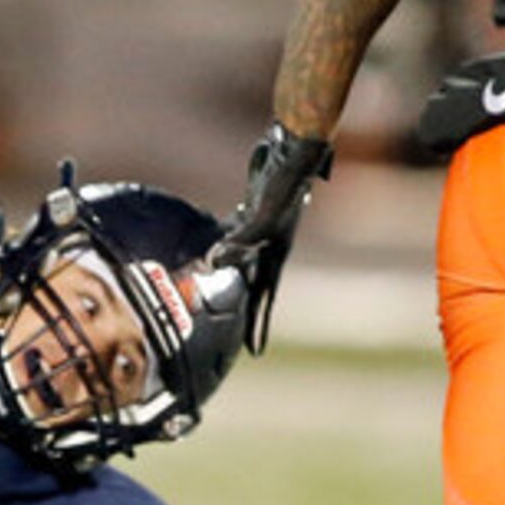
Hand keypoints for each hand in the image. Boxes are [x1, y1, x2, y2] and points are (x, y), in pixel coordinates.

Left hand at [208, 123, 332, 353]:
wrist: (294, 152)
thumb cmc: (284, 185)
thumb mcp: (261, 218)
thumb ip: (238, 241)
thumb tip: (211, 263)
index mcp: (277, 255)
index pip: (265, 299)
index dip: (259, 325)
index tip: (255, 352)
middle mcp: (270, 246)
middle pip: (253, 285)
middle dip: (244, 308)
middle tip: (234, 334)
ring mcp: (262, 229)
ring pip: (242, 260)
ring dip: (231, 275)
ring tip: (216, 292)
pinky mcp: (252, 210)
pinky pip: (235, 233)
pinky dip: (224, 242)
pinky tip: (210, 245)